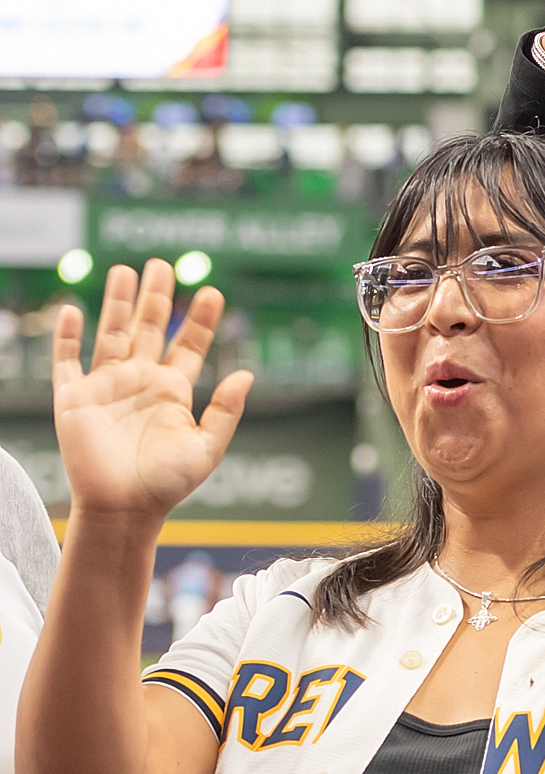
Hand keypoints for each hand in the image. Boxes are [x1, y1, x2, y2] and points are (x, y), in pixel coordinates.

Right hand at [52, 261, 250, 523]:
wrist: (124, 508)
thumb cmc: (167, 484)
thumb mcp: (206, 448)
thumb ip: (225, 411)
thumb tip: (248, 373)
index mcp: (173, 391)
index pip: (189, 345)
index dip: (200, 320)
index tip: (213, 292)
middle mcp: (140, 381)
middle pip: (149, 328)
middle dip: (157, 297)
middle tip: (165, 264)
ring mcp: (106, 386)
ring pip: (112, 333)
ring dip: (117, 303)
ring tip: (126, 270)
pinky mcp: (74, 398)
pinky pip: (67, 360)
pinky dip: (67, 335)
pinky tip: (72, 308)